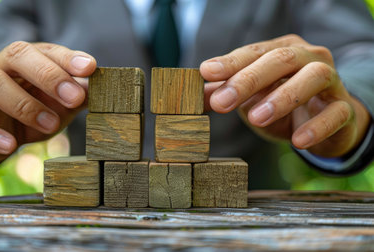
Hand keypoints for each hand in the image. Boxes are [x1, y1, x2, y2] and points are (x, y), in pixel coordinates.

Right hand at [0, 41, 96, 164]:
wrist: (0, 138)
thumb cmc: (35, 111)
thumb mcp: (60, 103)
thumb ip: (80, 94)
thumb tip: (104, 89)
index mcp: (26, 59)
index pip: (46, 50)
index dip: (68, 59)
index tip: (90, 68)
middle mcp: (1, 68)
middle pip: (17, 55)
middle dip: (49, 75)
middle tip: (75, 97)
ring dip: (25, 105)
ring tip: (51, 124)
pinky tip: (10, 145)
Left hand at [200, 34, 369, 157]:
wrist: (325, 124)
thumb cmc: (281, 105)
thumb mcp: (250, 99)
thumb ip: (224, 94)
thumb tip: (187, 98)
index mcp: (282, 51)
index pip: (254, 52)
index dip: (230, 62)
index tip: (206, 72)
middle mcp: (309, 58)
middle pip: (281, 59)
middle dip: (248, 80)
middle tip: (221, 102)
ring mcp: (331, 82)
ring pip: (313, 78)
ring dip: (283, 97)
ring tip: (255, 119)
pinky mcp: (345, 109)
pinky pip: (336, 113)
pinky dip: (317, 126)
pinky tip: (298, 141)